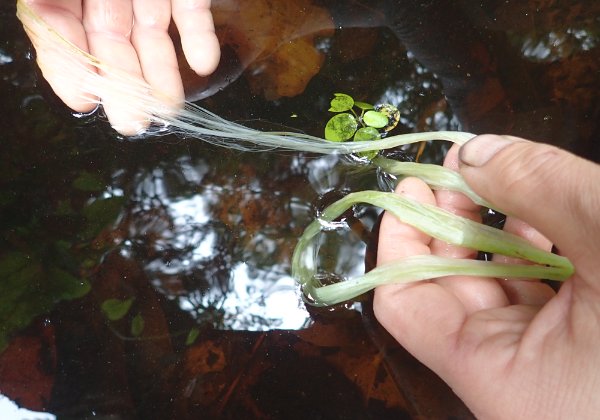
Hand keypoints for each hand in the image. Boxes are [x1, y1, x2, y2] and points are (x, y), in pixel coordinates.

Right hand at [23, 0, 219, 134]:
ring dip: (162, 71)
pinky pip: (192, 10)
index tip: (83, 99)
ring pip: (153, 34)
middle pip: (113, 43)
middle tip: (134, 122)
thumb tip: (51, 29)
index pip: (59, 29)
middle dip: (124, 84)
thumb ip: (51, 8)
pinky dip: (199, 36)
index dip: (70, 66)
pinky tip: (204, 63)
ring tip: (170, 109)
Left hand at [374, 135, 599, 417]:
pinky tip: (550, 209)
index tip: (413, 185)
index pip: (403, 302)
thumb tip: (476, 151)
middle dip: (453, 219)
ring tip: (507, 177)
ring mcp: (552, 359)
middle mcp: (514, 372)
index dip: (398, 238)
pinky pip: (545, 289)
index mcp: (497, 374)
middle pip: (448, 285)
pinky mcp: (586, 344)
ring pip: (501, 283)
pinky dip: (543, 245)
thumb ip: (543, 189)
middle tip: (464, 165)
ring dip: (500, 226)